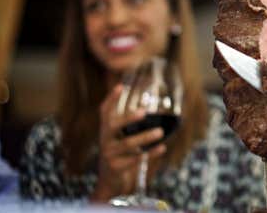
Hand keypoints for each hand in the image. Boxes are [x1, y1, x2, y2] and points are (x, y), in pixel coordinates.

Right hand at [91, 85, 166, 201]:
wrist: (110, 181)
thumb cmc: (120, 153)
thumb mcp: (120, 138)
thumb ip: (129, 126)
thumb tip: (148, 108)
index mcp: (106, 130)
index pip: (104, 111)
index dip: (111, 99)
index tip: (120, 86)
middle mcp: (104, 139)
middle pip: (114, 126)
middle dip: (128, 118)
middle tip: (144, 112)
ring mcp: (109, 153)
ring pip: (128, 144)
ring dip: (146, 137)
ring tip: (160, 132)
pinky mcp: (116, 167)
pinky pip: (135, 158)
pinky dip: (151, 153)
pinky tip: (162, 148)